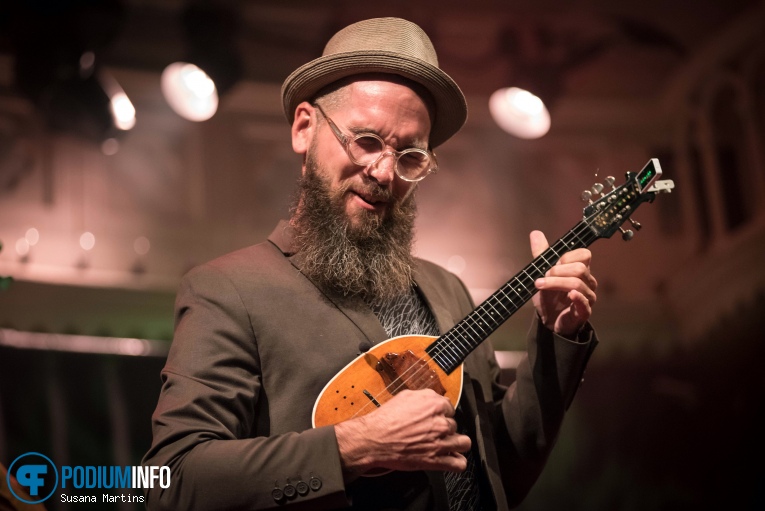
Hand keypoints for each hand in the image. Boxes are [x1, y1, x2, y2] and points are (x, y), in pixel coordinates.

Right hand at [334, 389, 470, 474]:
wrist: (374, 439)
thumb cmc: (385, 419)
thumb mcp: (404, 397)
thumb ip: (423, 397)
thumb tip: (431, 399)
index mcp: (434, 403)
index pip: (450, 408)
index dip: (442, 414)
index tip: (436, 418)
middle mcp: (440, 421)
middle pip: (454, 425)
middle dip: (445, 429)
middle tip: (433, 432)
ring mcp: (440, 441)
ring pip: (464, 443)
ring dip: (457, 444)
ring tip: (449, 445)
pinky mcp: (436, 460)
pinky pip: (459, 464)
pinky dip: (457, 462)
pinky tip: (451, 459)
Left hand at [530, 230, 597, 337]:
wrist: (549, 320)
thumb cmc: (550, 297)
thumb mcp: (542, 274)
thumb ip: (541, 254)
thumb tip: (535, 233)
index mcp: (579, 270)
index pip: (583, 254)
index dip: (566, 257)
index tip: (549, 265)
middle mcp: (587, 281)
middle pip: (579, 268)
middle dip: (557, 271)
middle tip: (542, 277)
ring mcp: (587, 296)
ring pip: (578, 283)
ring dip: (556, 283)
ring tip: (540, 285)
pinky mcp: (584, 311)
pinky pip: (585, 302)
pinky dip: (577, 297)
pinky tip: (569, 295)